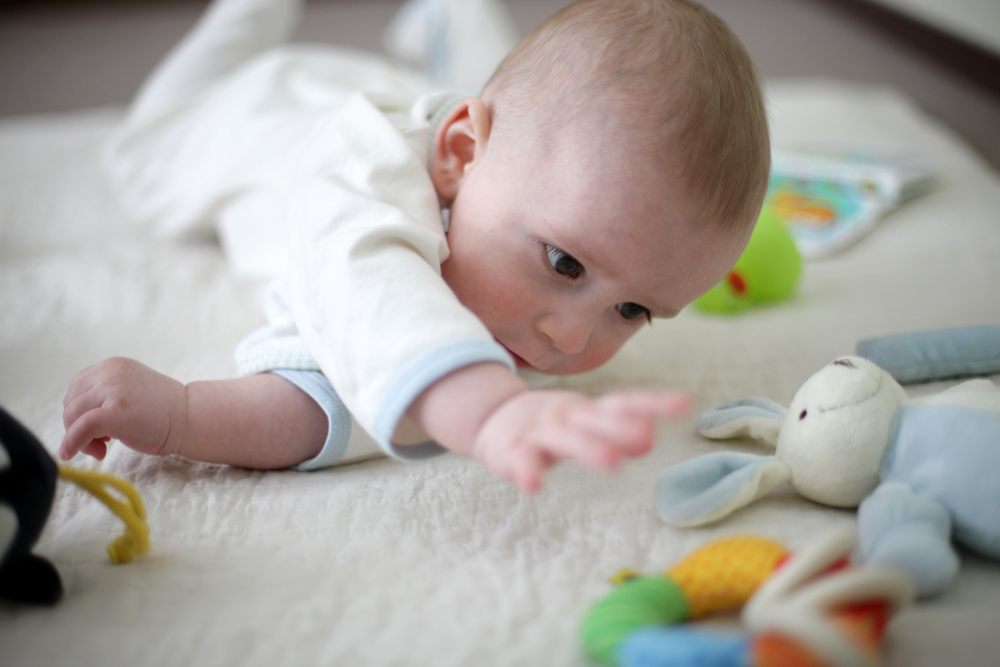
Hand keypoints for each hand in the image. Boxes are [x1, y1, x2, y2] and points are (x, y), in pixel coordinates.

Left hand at [60, 357, 187, 460]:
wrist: (190, 417)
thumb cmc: (162, 411)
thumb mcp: (128, 390)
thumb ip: (103, 395)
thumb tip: (72, 420)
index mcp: (113, 366)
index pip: (76, 389)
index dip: (78, 413)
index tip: (94, 430)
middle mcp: (110, 372)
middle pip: (71, 403)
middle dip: (77, 427)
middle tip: (99, 444)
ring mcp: (114, 390)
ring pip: (73, 416)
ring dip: (79, 438)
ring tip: (102, 448)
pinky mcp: (116, 411)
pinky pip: (81, 428)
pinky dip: (72, 443)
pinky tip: (71, 454)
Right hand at [472, 389, 689, 491]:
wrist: (493, 418)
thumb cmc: (551, 426)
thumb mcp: (585, 426)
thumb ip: (615, 431)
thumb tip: (650, 437)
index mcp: (586, 411)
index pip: (622, 403)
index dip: (652, 403)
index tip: (684, 404)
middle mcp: (565, 417)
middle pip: (595, 420)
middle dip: (620, 428)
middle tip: (647, 438)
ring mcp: (537, 433)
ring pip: (563, 439)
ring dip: (587, 448)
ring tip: (611, 461)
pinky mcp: (510, 452)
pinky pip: (519, 462)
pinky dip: (526, 472)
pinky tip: (533, 485)